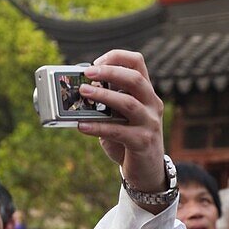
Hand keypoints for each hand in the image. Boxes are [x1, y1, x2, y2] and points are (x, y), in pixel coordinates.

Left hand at [77, 50, 166, 203]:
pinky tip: (81, 125)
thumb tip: (77, 92)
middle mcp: (151, 104)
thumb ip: (105, 104)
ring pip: (129, 103)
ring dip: (103, 96)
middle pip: (135, 79)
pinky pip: (119, 131)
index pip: (137, 63)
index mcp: (145, 92)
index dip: (116, 57)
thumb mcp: (118, 117)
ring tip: (83, 92)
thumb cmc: (128, 139)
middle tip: (87, 73)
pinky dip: (98, 127)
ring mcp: (149, 123)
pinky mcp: (142, 141)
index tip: (96, 63)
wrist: (146, 171)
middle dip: (109, 72)